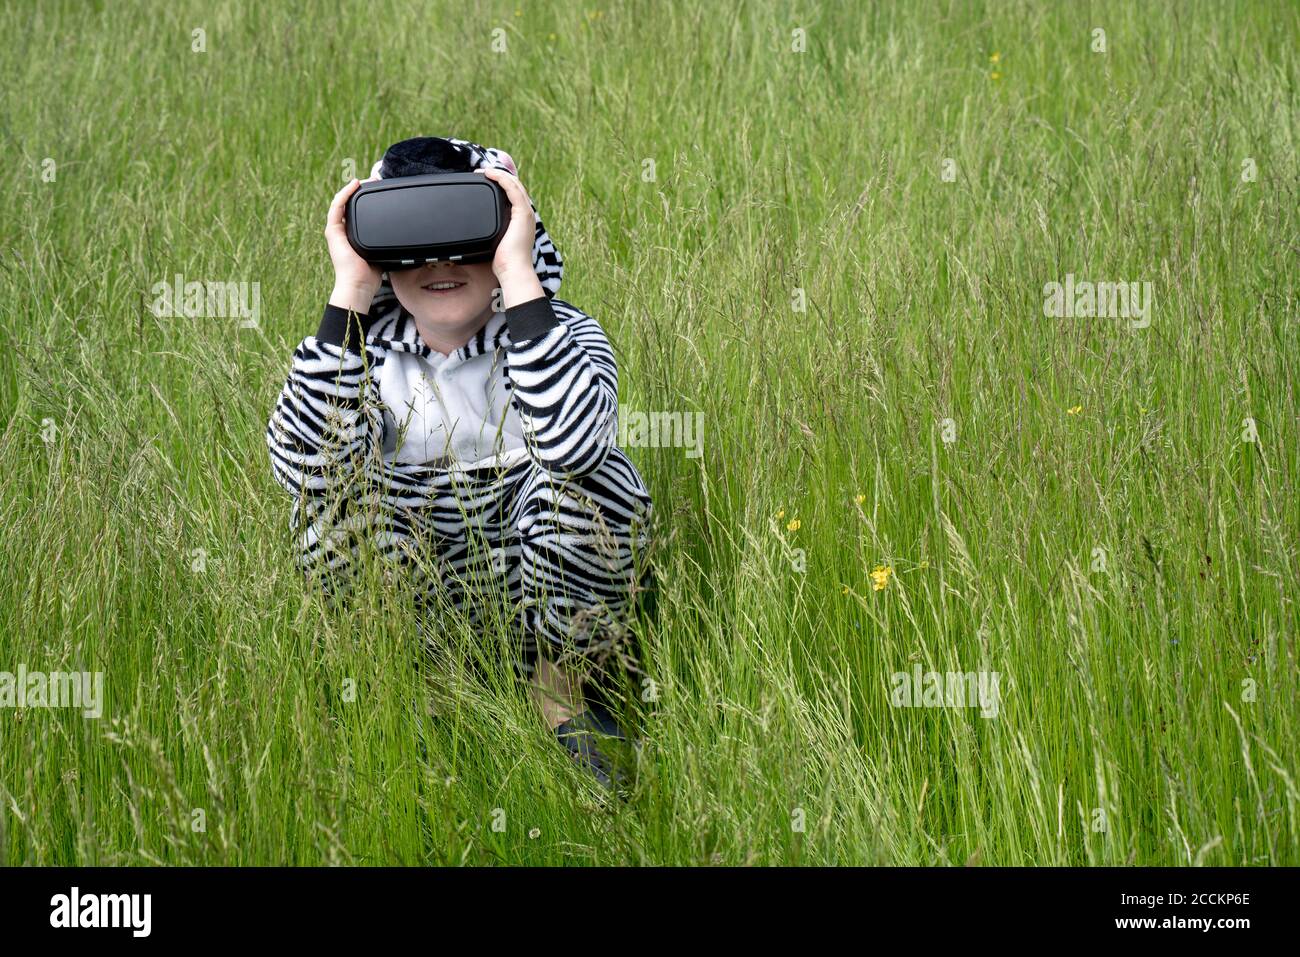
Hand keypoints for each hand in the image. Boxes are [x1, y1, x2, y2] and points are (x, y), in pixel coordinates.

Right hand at [325, 177, 381, 312]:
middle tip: (376, 181)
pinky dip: (344, 194)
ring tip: (366, 180)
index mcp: (354, 235)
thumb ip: (389, 240)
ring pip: (342, 202)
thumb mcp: (384, 251)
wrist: (359, 284)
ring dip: (353, 188)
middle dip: (361, 190)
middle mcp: (344, 231)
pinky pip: (336, 207)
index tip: (381, 189)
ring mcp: (336, 230)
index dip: (367, 198)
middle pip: (350, 204)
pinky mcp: (333, 231)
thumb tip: (406, 233)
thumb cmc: (371, 274)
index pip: (359, 212)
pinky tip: (354, 185)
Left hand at [479, 167, 544, 305]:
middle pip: (514, 187)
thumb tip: (474, 227)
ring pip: (514, 184)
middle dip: (498, 176)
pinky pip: (512, 189)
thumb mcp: (494, 241)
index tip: (485, 181)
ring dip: (498, 174)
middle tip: (481, 173)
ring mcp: (525, 213)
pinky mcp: (522, 213)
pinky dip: (501, 179)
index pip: (513, 195)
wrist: (513, 270)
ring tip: (483, 171)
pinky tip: (490, 174)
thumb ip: (489, 231)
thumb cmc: (503, 262)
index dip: (501, 184)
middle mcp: (525, 214)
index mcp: (520, 220)